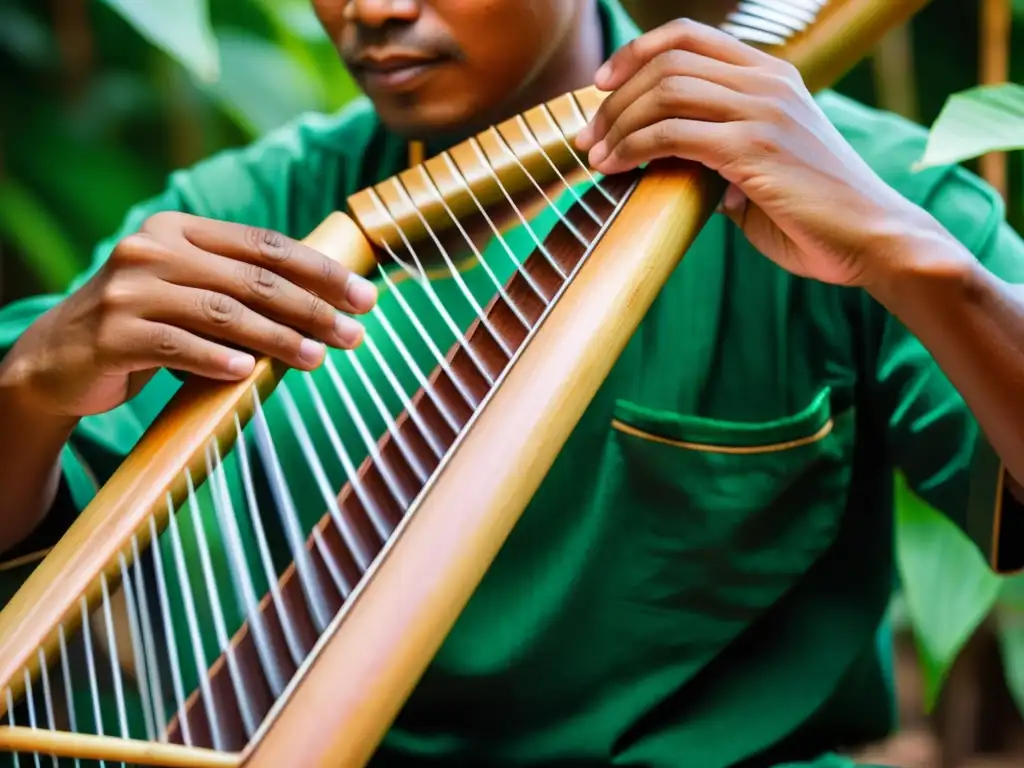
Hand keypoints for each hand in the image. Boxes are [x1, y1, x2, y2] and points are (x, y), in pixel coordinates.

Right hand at [2, 212, 377, 417]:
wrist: (59, 357)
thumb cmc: (146, 324)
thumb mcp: (188, 290)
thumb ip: (240, 286)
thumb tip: (326, 304)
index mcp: (180, 231)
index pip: (265, 245)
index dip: (320, 270)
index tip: (364, 296)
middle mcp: (152, 250)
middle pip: (251, 279)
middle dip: (312, 307)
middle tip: (354, 334)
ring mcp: (129, 291)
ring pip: (222, 313)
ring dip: (278, 338)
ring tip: (318, 358)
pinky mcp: (113, 334)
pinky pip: (178, 347)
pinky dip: (217, 360)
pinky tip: (249, 374)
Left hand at [575, 18, 938, 287]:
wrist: (874, 241)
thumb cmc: (819, 218)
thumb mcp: (765, 171)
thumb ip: (725, 157)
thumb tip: (686, 167)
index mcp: (772, 77)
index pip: (690, 37)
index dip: (637, 51)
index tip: (602, 84)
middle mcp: (767, 82)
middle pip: (668, 61)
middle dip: (615, 96)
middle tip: (588, 134)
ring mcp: (762, 111)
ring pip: (665, 90)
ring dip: (618, 122)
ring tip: (595, 154)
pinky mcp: (753, 148)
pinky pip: (673, 133)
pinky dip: (633, 148)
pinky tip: (615, 168)